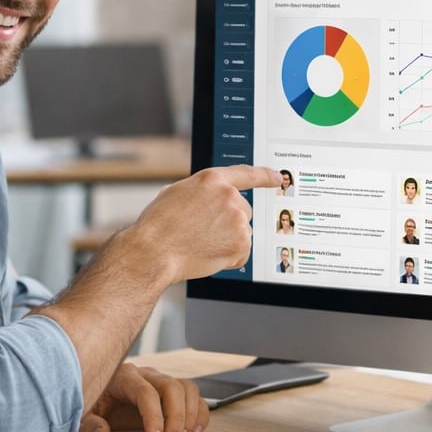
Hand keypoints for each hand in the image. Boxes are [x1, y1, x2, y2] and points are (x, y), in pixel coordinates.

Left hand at [80, 363, 208, 431]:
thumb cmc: (92, 403)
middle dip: (176, 418)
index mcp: (123, 377)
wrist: (97, 397)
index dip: (154, 418)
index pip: (146, 393)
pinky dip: (199, 414)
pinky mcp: (170, 393)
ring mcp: (160, 382)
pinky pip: (193, 396)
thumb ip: (89, 425)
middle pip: (172, 388)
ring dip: (190, 415)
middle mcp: (146, 375)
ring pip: (186, 389)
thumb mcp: (82, 414)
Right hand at [128, 165, 281, 283]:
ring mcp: (237, 220)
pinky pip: (242, 252)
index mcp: (213, 180)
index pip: (247, 174)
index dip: (265, 176)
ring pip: (242, 232)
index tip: (277, 178)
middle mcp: (229, 197)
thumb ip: (199, 191)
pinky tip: (208, 254)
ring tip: (201, 243)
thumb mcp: (175, 193)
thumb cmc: (158, 225)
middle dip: (229, 222)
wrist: (154, 251)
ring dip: (228, 240)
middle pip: (244, 211)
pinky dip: (230, 257)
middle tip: (204, 231)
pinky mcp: (241, 243)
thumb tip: (205, 197)